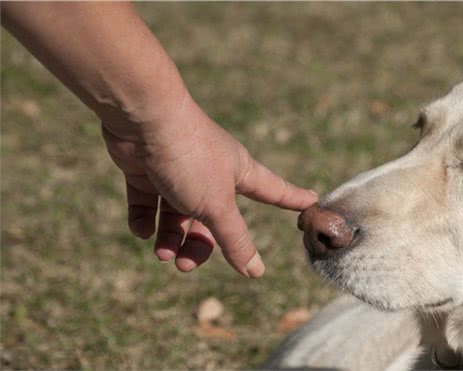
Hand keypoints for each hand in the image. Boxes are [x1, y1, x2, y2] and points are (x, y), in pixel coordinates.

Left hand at [102, 91, 317, 276]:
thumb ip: (234, 240)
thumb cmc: (190, 158)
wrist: (142, 119)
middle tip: (185, 264)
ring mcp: (178, 170)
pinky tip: (143, 230)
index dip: (293, 198)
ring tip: (162, 253)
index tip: (313, 201)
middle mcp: (211, 172)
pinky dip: (144, 220)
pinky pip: (147, 203)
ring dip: (170, 239)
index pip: (274, 191)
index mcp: (239, 173)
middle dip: (200, 245)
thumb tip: (256, 272)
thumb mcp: (217, 206)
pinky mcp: (147, 169)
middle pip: (214, 218)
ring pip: (177, 215)